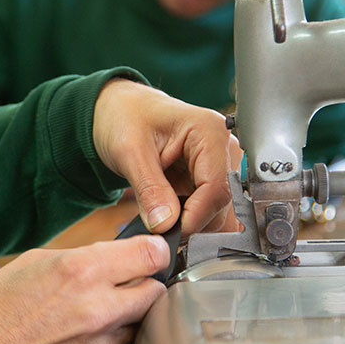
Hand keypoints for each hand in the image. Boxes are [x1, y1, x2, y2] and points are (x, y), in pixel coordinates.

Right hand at [0, 235, 168, 343]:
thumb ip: (81, 258)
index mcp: (82, 272)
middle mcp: (98, 311)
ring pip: (137, 326)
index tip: (150, 254)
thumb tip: (112, 258)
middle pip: (155, 292)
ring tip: (86, 319)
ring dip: (122, 320)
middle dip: (142, 286)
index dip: (152, 252)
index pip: (151, 255)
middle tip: (122, 286)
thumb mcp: (32, 262)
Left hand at [92, 80, 241, 234]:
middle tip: (160, 228)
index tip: (170, 231)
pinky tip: (168, 215)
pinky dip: (189, 220)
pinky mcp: (209, 179)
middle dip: (193, 223)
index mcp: (210, 131)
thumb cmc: (126, 117)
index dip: (195, 216)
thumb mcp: (130, 152)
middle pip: (223, 203)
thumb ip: (149, 189)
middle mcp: (223, 148)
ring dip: (192, 223)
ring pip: (219, 212)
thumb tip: (165, 224)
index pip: (217, 187)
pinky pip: (208, 211)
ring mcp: (219, 165)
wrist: (121, 112)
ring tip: (161, 218)